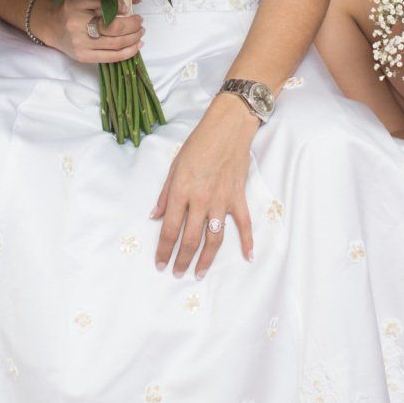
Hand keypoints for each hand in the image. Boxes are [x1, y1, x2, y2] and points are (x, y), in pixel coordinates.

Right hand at [41, 0, 143, 64]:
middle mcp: (77, 23)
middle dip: (132, 25)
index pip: (101, 2)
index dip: (119, 5)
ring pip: (115, 43)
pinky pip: (110, 57)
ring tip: (140, 32)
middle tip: (140, 21)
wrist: (52, 26)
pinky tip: (136, 46)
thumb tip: (135, 0)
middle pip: (113, 27)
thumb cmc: (73, 9)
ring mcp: (80, 43)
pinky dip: (127, 53)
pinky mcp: (83, 56)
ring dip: (133, 38)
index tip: (127, 7)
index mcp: (76, 3)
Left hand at [151, 96, 256, 278]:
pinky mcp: (238, 198)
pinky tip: (248, 256)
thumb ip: (165, 194)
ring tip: (199, 273)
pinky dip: (247, 241)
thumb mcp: (174, 166)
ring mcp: (221, 201)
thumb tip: (155, 216)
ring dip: (206, 259)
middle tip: (177, 273)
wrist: (227, 129)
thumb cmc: (198, 144)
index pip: (169, 229)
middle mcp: (201, 200)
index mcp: (181, 192)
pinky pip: (244, 224)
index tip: (160, 264)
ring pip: (214, 238)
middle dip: (182, 260)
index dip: (163, 250)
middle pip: (191, 239)